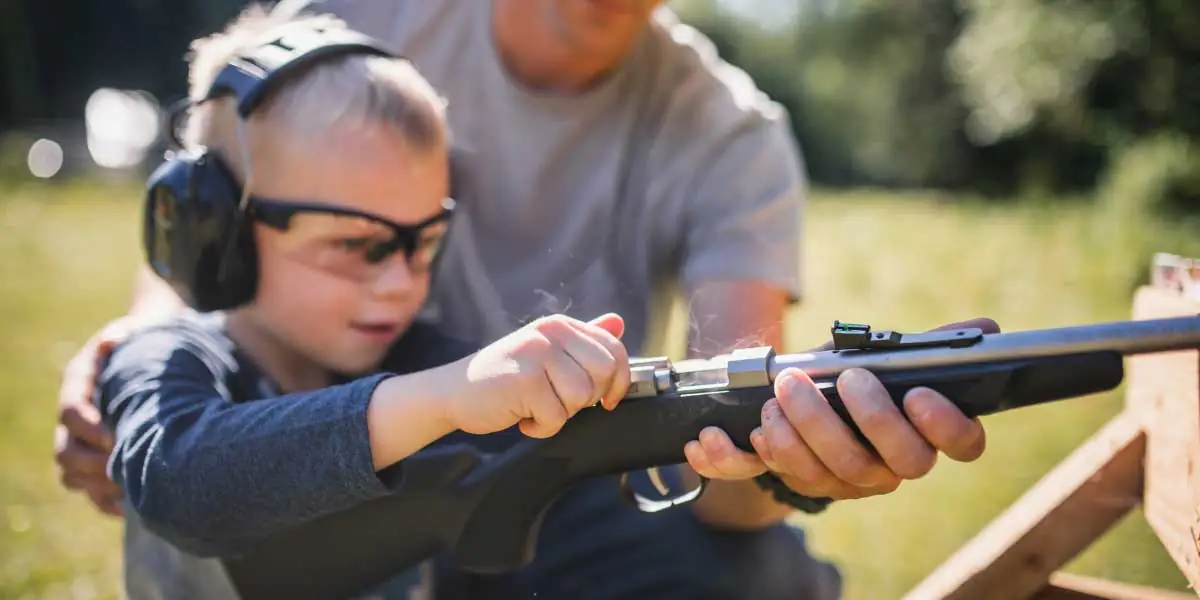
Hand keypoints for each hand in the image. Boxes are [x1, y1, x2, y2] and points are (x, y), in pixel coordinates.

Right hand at [54, 315, 154, 516]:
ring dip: (98, 486)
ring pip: (72, 476)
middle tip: (124, 468)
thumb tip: (112, 341)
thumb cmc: (140, 343)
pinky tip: (129, 505)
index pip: (70, 412)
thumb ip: (120, 337)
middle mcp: (74, 418)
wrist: (146, 356)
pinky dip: (106, 502)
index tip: (114, 437)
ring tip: (129, 489)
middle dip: (93, 464)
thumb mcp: (131, 334)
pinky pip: (89, 491)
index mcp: (77, 385)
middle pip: (66, 452)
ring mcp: (81, 442)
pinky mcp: (95, 461)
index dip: (88, 428)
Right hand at [444, 313, 631, 438]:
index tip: (606, 400)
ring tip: (536, 409)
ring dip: (560, 415)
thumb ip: (582, 340)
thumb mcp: (545, 352)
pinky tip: (522, 418)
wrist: (453, 392)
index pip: (614, 350)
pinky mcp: (524, 380)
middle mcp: (551, 333)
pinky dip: (541, 428)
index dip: (619, 382)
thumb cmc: (503, 377)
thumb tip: (618, 323)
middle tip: (560, 403)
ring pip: (581, 397)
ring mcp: (537, 354)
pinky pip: (556, 417)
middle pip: (604, 372)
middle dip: (588, 399)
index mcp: (561, 325)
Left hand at [682, 317, 999, 500]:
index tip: (917, 392)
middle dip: (859, 419)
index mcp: (919, 434)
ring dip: (799, 432)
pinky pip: (756, 476)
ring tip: (780, 393)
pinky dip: (728, 458)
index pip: (958, 444)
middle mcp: (885, 466)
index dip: (944, 424)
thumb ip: (926, 347)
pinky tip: (709, 436)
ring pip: (826, 475)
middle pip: (887, 463)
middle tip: (830, 380)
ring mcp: (835, 480)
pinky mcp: (786, 478)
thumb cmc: (850, 378)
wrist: (793, 405)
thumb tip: (985, 329)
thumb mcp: (885, 356)